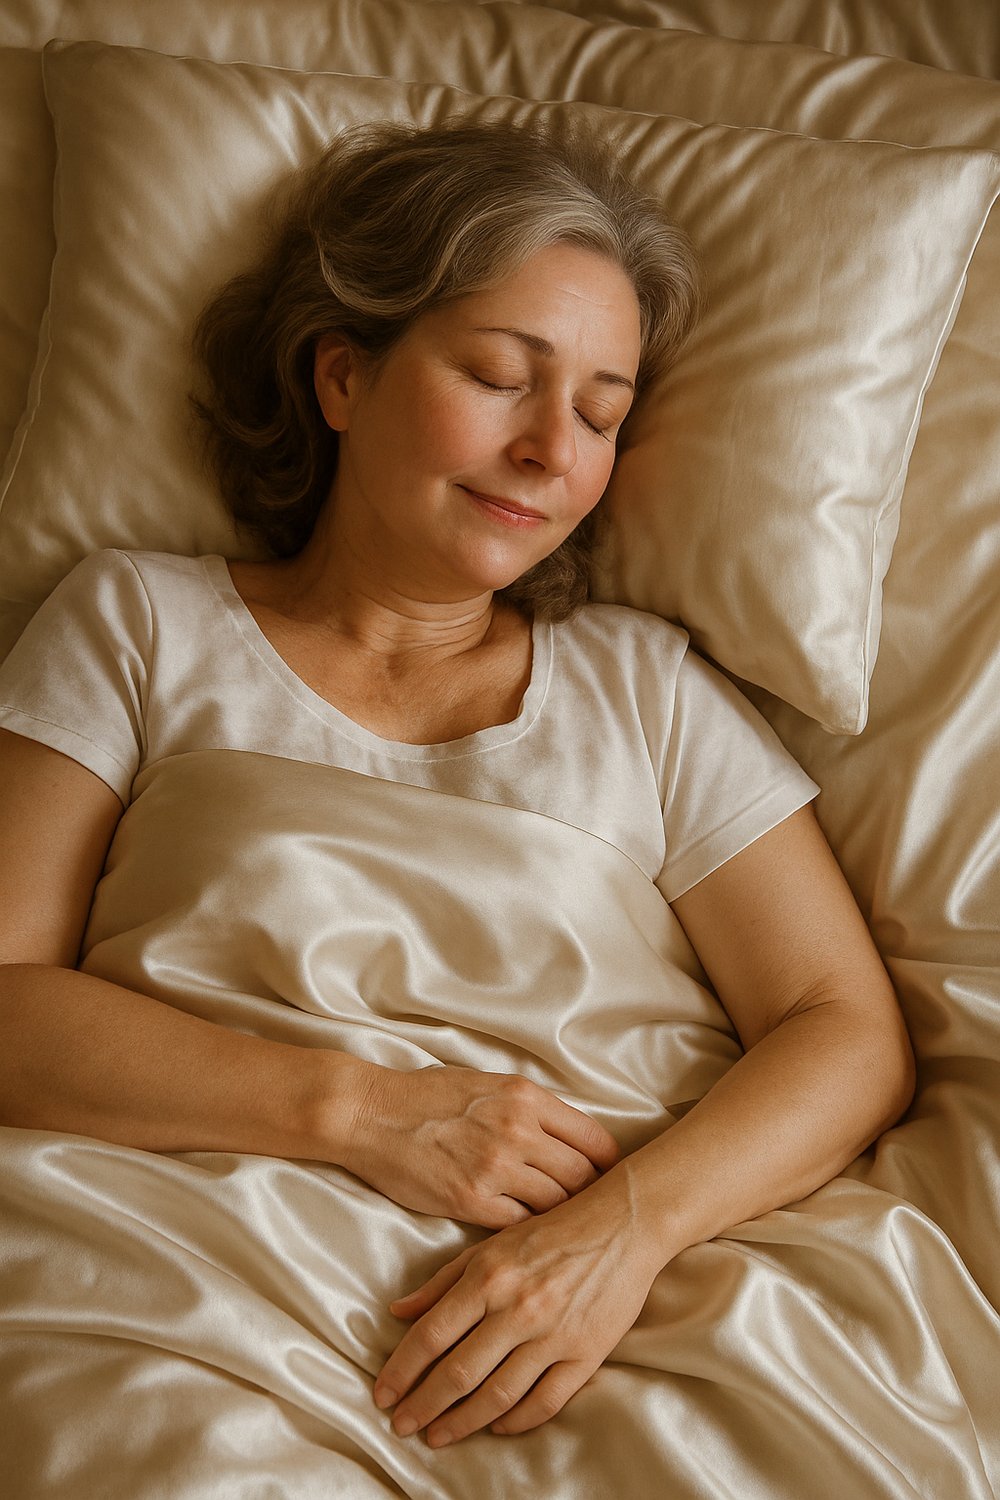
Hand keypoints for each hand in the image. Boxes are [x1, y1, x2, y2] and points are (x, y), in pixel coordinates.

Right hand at [338, 1062, 618, 1227]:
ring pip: (555, 1203)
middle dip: (590, 1197)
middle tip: (590, 1214)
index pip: (594, 1138)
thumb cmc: (425, 1097)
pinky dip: (526, 1231)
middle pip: (582, 1175)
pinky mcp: (470, 1200)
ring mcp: (495, 1166)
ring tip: (562, 1229)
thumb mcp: (487, 1084)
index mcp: (525, 1096)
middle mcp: (517, 1129)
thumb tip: (565, 1135)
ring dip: (560, 1218)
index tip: (607, 1180)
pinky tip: (524, 1235)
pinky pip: (519, 1224)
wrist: (370, 1114)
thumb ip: (528, 1108)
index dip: (607, 1166)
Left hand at [373, 1176, 660, 1443]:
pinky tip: (496, 1427)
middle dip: (424, 1405)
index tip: (383, 1395)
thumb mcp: (492, 1245)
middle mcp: (517, 1309)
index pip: (432, 1334)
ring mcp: (553, 1335)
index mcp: (489, 1277)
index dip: (402, 1370)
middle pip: (458, 1372)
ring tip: (438, 1435)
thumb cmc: (552, 1231)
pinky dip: (516, 1421)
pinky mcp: (586, 1354)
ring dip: (463, 1421)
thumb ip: (442, 1281)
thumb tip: (397, 1311)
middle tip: (402, 1425)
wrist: (622, 1225)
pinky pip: (545, 1401)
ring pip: (498, 1394)